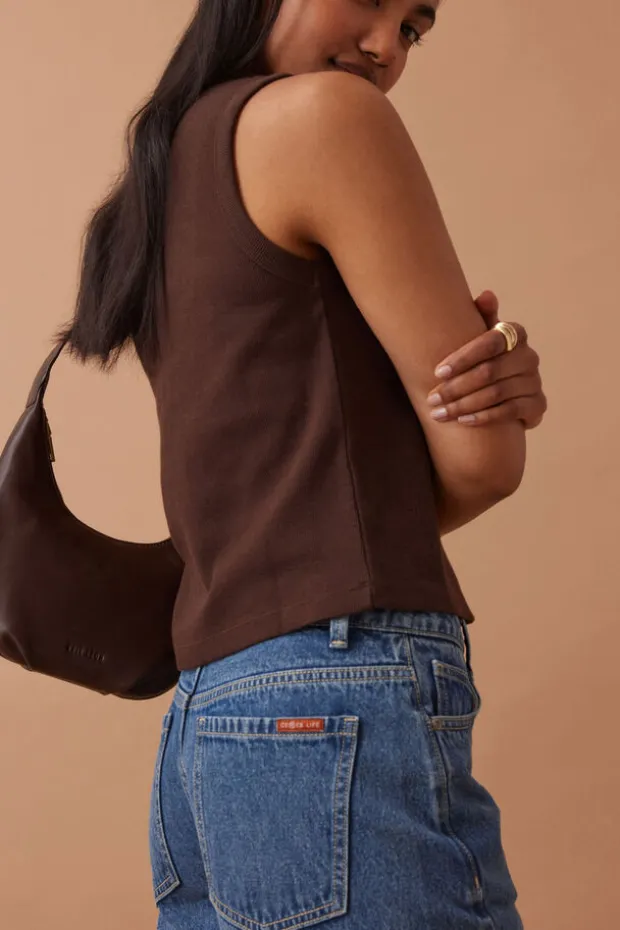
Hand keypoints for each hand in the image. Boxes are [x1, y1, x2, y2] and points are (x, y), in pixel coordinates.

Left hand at [427, 290, 546, 428]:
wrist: (507, 391)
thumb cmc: (485, 357)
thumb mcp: (480, 336)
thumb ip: (481, 316)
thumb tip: (486, 295)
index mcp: (515, 334)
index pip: (490, 342)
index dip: (463, 358)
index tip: (437, 372)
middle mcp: (529, 356)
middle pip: (490, 372)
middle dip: (456, 387)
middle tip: (432, 399)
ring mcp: (535, 381)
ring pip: (497, 393)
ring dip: (465, 405)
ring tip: (440, 413)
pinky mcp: (537, 404)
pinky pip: (510, 411)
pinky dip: (484, 417)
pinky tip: (463, 422)